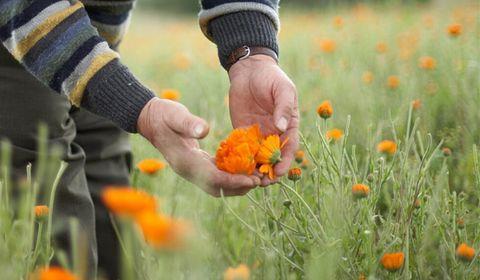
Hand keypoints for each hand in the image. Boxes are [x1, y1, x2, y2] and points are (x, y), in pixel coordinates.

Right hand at [137, 97, 259, 196]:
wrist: (151, 119)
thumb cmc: (164, 115)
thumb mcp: (175, 115)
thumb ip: (189, 123)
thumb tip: (204, 130)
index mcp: (185, 162)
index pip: (213, 179)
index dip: (233, 181)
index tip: (251, 179)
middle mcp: (189, 171)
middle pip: (217, 188)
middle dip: (239, 187)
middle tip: (259, 181)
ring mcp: (192, 170)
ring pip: (218, 184)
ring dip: (237, 184)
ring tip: (256, 178)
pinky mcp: (197, 164)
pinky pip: (217, 175)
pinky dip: (231, 175)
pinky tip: (245, 168)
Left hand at [228, 55, 298, 185]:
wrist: (249, 70)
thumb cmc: (271, 77)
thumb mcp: (282, 89)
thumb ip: (283, 107)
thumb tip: (281, 127)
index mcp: (289, 125)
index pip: (289, 148)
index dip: (285, 162)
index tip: (279, 173)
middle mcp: (275, 133)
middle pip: (273, 158)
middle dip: (269, 171)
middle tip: (262, 183)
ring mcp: (259, 134)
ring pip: (258, 158)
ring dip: (254, 169)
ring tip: (247, 180)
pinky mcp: (243, 132)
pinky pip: (243, 149)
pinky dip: (241, 160)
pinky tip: (234, 168)